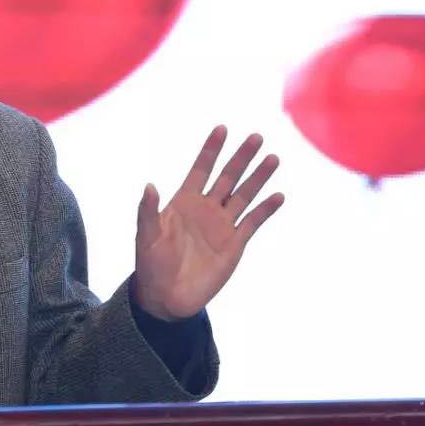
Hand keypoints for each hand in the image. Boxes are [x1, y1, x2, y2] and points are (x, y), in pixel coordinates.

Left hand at [134, 126, 284, 321]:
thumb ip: (148, 212)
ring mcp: (222, 225)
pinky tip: (278, 196)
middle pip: (227, 177)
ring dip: (258, 177)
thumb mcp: (146, 236)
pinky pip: (253, 222)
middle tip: (256, 136)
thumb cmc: (151, 264)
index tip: (221, 129)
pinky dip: (265, 209)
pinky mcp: (234, 244)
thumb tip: (149, 185)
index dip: (210, 150)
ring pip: (243, 195)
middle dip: (241, 157)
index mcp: (184, 201)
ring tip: (272, 158)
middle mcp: (206, 208)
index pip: (200, 169)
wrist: (167, 296)